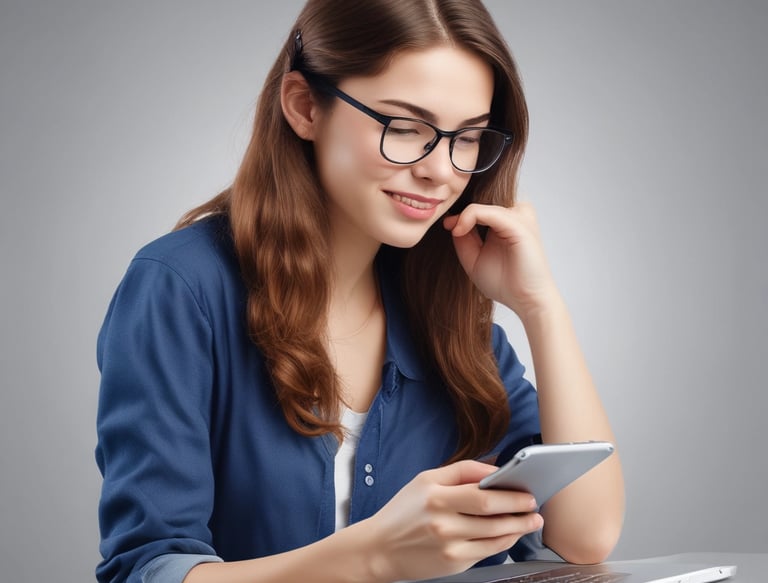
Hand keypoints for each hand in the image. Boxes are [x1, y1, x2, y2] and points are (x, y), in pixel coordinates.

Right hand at [364, 460, 542, 581]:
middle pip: (492, 517)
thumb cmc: (403, 511)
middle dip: (520, 511)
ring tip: (530, 520)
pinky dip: (504, 542)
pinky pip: (488, 552)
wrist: (379, 549)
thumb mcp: (425, 480)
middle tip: (534, 506)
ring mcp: (449, 546)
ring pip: (495, 537)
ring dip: (518, 528)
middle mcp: (443, 523)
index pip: (481, 494)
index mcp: (435, 497)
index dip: (509, 494)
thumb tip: (495, 469)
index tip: (526, 490)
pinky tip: (510, 534)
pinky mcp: (454, 563)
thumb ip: (461, 471)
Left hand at [443, 202, 560, 318]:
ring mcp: (520, 219)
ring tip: (456, 231)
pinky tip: (460, 230)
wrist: (526, 301)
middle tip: (449, 227)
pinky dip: (471, 216)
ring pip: (485, 204)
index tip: (448, 227)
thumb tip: (452, 221)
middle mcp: (516, 216)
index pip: (482, 207)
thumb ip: (463, 239)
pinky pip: (490, 212)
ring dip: (466, 215)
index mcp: (507, 223)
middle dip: (463, 213)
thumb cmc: (505, 283)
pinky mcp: (519, 226)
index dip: (461, 214)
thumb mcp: (474, 258)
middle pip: (484, 201)